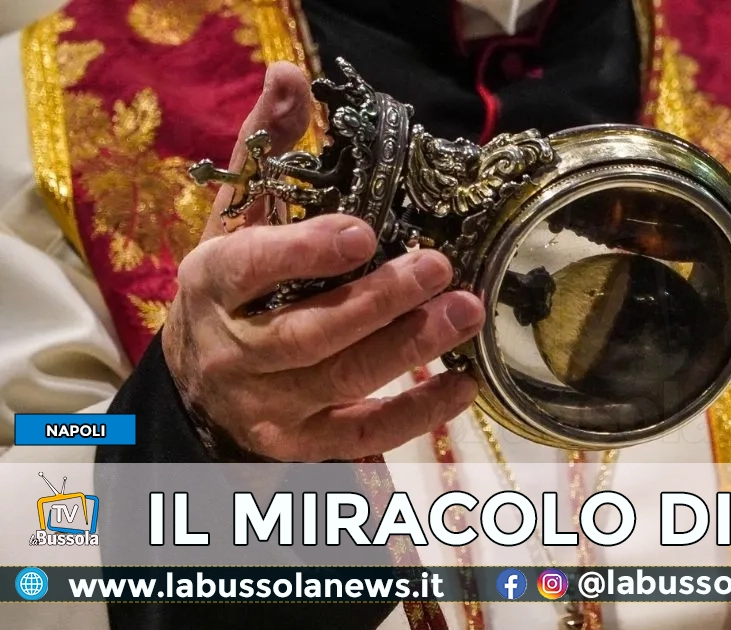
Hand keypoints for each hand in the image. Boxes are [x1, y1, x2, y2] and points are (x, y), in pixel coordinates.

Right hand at [162, 63, 483, 461]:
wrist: (198, 383)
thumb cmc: (234, 289)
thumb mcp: (238, 219)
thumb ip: (267, 149)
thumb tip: (290, 75)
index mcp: (214, 286)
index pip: (251, 268)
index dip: (306, 252)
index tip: (363, 232)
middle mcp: (234, 352)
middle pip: (310, 332)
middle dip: (380, 302)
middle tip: (439, 269)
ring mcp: (267, 406)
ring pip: (342, 381)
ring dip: (409, 348)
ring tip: (465, 313)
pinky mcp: (302, 445)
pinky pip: (364, 435)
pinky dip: (416, 412)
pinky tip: (463, 384)